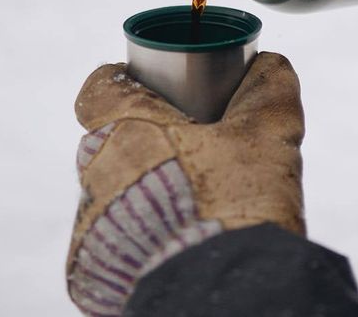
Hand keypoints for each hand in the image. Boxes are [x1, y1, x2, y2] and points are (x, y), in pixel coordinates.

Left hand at [67, 53, 303, 315]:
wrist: (223, 298)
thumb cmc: (237, 208)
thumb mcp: (268, 134)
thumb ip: (268, 87)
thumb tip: (268, 64)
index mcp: (122, 131)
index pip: (101, 87)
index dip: (125, 81)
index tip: (153, 88)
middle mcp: (93, 176)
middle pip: (110, 140)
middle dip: (147, 139)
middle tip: (193, 145)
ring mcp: (89, 231)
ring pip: (113, 191)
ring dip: (144, 188)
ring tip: (192, 199)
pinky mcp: (94, 275)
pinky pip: (114, 241)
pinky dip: (142, 235)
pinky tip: (181, 239)